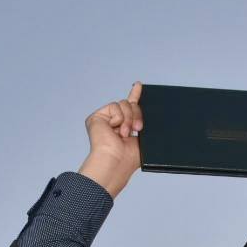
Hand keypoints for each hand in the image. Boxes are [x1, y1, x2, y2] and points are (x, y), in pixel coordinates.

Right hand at [79, 82, 142, 198]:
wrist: (117, 161)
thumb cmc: (130, 157)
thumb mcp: (143, 137)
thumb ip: (142, 122)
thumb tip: (150, 114)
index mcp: (125, 128)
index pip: (131, 108)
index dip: (135, 95)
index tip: (139, 85)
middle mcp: (114, 123)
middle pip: (130, 104)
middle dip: (137, 114)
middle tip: (138, 128)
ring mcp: (105, 120)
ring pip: (123, 104)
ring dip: (129, 118)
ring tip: (125, 133)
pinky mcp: (97, 117)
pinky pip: (114, 106)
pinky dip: (118, 117)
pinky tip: (114, 129)